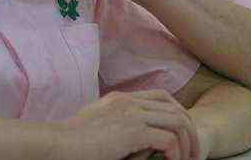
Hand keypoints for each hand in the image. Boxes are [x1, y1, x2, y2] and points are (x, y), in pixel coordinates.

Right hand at [55, 90, 199, 159]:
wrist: (56, 145)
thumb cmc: (71, 143)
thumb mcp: (96, 127)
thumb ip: (117, 127)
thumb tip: (135, 140)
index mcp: (120, 98)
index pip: (162, 97)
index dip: (178, 114)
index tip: (182, 136)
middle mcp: (129, 102)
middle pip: (175, 108)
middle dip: (190, 131)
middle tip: (193, 153)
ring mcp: (131, 114)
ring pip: (178, 122)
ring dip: (187, 144)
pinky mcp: (132, 132)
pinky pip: (168, 140)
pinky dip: (175, 153)